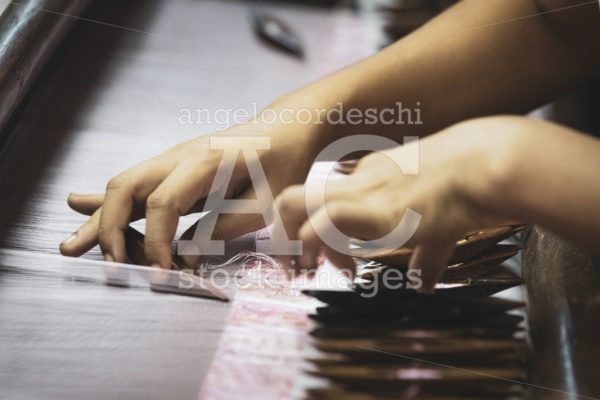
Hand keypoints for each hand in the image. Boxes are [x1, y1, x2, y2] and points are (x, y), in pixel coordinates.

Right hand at [60, 123, 317, 267]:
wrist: (284, 130)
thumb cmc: (282, 166)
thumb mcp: (266, 203)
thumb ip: (225, 228)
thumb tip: (184, 256)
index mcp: (205, 163)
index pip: (162, 205)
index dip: (155, 244)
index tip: (162, 273)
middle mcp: (179, 157)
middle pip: (126, 189)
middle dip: (110, 231)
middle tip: (113, 267)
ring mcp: (171, 160)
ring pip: (122, 186)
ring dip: (98, 219)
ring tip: (71, 246)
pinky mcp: (171, 169)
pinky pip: (133, 184)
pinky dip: (106, 201)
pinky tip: (79, 207)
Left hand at [272, 116, 526, 291]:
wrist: (485, 165)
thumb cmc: (471, 187)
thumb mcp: (441, 226)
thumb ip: (427, 255)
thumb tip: (424, 284)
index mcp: (372, 178)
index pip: (325, 200)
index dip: (319, 235)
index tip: (334, 264)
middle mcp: (356, 181)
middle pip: (292, 198)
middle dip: (284, 234)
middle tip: (297, 268)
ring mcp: (358, 192)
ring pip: (292, 204)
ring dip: (291, 244)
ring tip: (306, 272)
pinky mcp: (368, 209)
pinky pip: (320, 224)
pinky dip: (315, 248)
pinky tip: (338, 269)